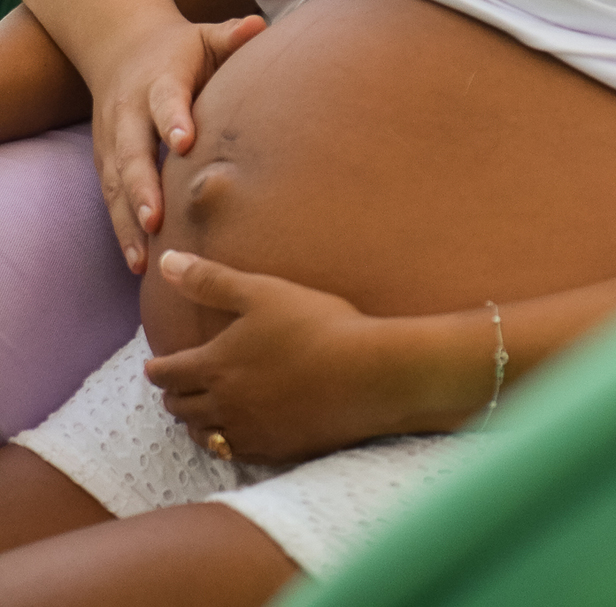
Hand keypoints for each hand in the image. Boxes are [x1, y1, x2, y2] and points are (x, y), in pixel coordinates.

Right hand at [90, 14, 267, 272]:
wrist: (120, 46)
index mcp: (159, 80)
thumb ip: (231, 36)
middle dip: (143, 187)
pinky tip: (138, 261)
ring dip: (128, 220)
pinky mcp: (106, 161)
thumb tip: (258, 26)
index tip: (185, 142)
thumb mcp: (205, 37)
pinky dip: (122, 230)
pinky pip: (111, 199)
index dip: (173, 119)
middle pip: (132, 151)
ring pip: (116, 184)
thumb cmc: (182, 49)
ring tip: (144, 258)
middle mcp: (129, 112)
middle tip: (157, 219)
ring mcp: (113, 140)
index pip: (165, 99)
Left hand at [144, 251, 404, 462]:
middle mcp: (223, 404)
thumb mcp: (261, 292)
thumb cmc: (314, 324)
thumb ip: (210, 280)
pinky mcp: (274, 450)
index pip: (169, 373)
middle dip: (173, 395)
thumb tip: (166, 260)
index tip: (153, 368)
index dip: (157, 370)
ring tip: (197, 415)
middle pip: (181, 407)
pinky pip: (234, 453)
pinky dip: (224, 443)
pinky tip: (233, 436)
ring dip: (194, 423)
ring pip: (204, 435)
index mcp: (215, 364)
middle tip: (174, 388)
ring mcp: (248, 432)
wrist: (364, 374)